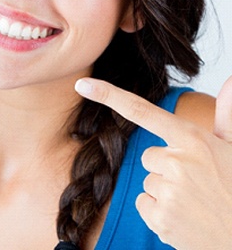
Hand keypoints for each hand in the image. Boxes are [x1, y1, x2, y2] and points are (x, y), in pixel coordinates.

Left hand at [75, 77, 231, 248]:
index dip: (109, 96)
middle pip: (148, 156)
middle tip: (196, 184)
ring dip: (165, 192)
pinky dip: (159, 212)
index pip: (142, 111)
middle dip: (166, 169)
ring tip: (194, 203)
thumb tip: (230, 80)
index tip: (82, 85)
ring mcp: (168, 191)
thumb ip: (225, 114)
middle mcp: (177, 161)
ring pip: (147, 182)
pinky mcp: (160, 218)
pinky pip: (143, 204)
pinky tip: (184, 218)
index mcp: (192, 139)